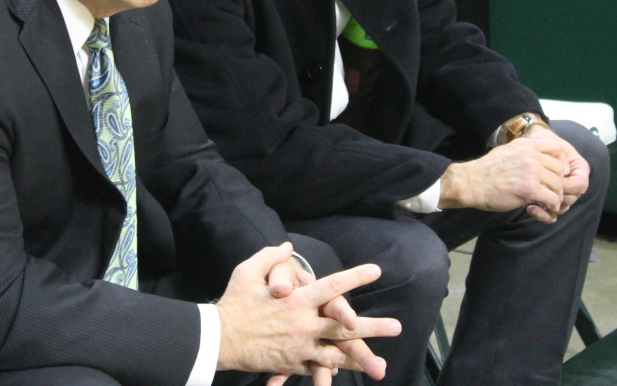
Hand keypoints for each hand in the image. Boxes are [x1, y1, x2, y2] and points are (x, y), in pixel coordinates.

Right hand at [216, 243, 400, 379]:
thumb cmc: (234, 302)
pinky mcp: (292, 362)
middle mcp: (304, 324)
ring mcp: (300, 347)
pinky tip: (343, 369)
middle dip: (373, 327)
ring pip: (336, 353)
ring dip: (360, 356)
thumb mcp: (249, 271)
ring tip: (380, 363)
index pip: (333, 286)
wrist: (219, 339)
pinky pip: (316, 366)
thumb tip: (287, 246)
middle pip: (345, 327)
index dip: (356, 277)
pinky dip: (330, 367)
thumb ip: (271, 257)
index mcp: (297, 300)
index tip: (376, 271)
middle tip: (397, 327)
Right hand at [438, 137, 570, 219]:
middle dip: (558, 183)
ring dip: (556, 197)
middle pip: (560, 169)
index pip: (557, 149)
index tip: (554, 174)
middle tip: (551, 193)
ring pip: (558, 185)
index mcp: (526, 145)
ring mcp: (532, 171)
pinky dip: (551, 206)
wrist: (470, 183)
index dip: (560, 162)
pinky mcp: (530, 189)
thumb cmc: (486, 170)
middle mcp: (531, 156)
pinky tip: (544, 208)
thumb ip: (524, 152)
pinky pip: (552, 199)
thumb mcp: (507, 151)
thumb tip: (538, 158)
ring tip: (547, 203)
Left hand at [523, 124, 591, 217]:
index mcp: (578, 169)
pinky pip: (551, 215)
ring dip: (548, 206)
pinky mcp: (549, 201)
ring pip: (561, 208)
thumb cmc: (540, 140)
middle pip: (571, 199)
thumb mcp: (549, 141)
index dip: (567, 186)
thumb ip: (557, 152)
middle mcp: (572, 183)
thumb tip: (564, 171)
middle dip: (556, 197)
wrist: (526, 144)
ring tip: (532, 200)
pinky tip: (530, 208)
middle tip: (540, 192)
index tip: (552, 181)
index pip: (580, 185)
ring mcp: (561, 194)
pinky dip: (542, 214)